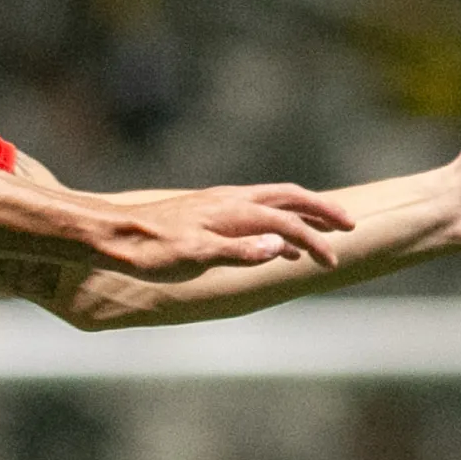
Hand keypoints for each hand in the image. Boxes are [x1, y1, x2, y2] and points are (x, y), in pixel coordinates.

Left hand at [92, 183, 356, 278]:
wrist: (110, 234)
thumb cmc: (149, 249)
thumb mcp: (195, 256)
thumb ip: (239, 252)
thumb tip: (282, 246)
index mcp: (234, 211)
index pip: (287, 222)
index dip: (314, 240)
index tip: (332, 261)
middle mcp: (231, 200)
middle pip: (289, 197)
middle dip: (321, 211)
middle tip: (349, 226)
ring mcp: (219, 204)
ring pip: (272, 201)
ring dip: (301, 213)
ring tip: (323, 230)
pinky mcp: (207, 212)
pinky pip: (254, 212)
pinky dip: (276, 223)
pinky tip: (277, 245)